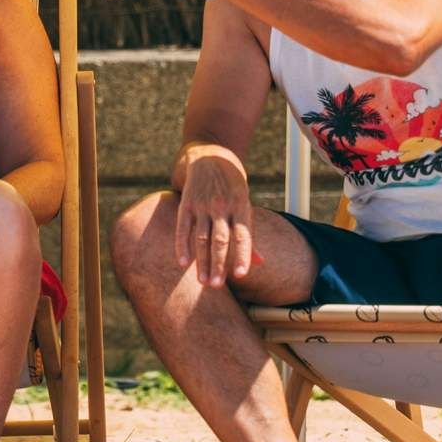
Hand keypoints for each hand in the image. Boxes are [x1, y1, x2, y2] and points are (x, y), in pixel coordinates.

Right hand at [176, 148, 254, 288]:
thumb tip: (260, 262)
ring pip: (201, 237)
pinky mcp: (187, 203)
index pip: (242, 235)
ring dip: (201, 261)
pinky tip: (183, 263)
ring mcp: (203, 204)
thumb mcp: (245, 204)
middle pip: (220, 239)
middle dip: (218, 264)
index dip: (241, 255)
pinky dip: (182, 245)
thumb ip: (249, 234)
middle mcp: (222, 206)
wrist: (210, 156)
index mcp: (241, 206)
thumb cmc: (232, 186)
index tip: (241, 275)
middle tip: (216, 285)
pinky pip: (183, 227)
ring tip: (202, 281)